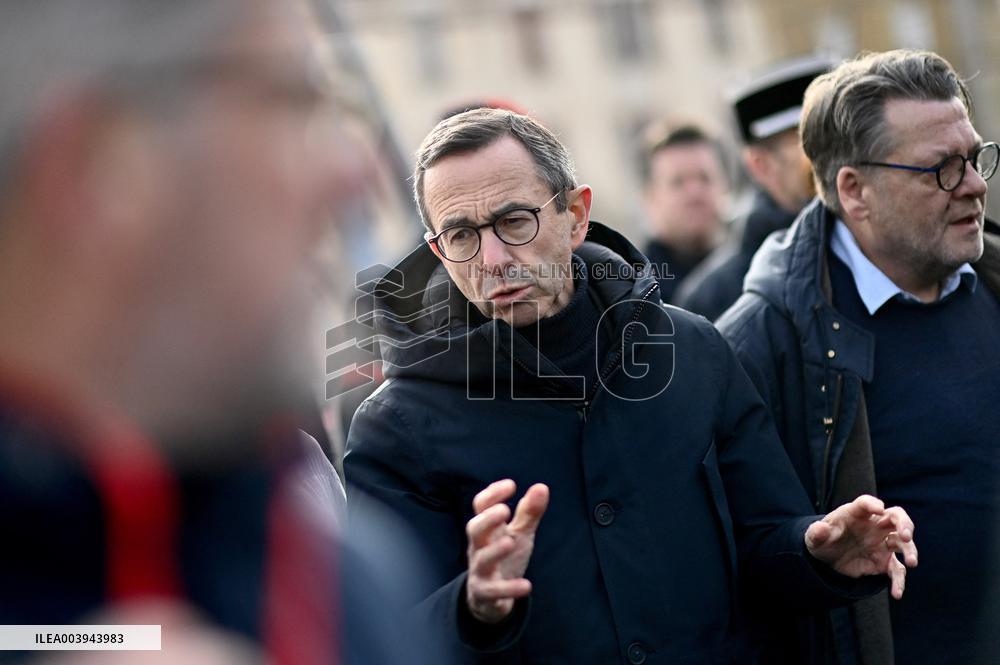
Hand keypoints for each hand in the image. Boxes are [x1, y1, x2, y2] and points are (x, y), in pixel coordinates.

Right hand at [464, 479, 548, 623]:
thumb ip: (528, 512)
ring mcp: (480, 570)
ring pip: (482, 559)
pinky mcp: (485, 593)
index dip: (492, 494)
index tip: (511, 485)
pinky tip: (527, 586)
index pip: (481, 506)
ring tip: (510, 542)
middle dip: (487, 519)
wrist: (490, 599)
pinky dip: (509, 589)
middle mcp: (479, 547)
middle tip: (504, 510)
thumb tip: (542, 487)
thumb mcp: (519, 533)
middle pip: (474, 529)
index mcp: (487, 528)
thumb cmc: (504, 557)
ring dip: (494, 550)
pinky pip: (493, 591)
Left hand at [805, 494, 917, 598]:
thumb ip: (816, 532)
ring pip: (902, 542)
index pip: (866, 503)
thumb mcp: (814, 537)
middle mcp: (874, 525)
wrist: (828, 558)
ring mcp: (882, 543)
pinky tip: (897, 593)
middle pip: (896, 517)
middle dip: (904, 524)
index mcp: (855, 514)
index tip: (879, 508)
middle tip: (906, 536)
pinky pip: (896, 570)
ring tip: (912, 562)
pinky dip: (898, 581)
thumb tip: (820, 529)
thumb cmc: (823, 539)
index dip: (873, 504)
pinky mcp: (884, 562)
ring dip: (910, 550)